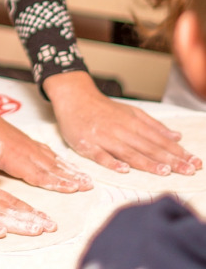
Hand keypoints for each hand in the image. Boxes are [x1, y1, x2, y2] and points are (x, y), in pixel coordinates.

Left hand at [0, 117, 92, 192]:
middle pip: (50, 167)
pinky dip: (59, 159)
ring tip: (86, 178)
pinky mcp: (26, 142)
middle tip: (89, 185)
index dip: (55, 182)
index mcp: (12, 156)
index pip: (37, 173)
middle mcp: (24, 150)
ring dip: (69, 170)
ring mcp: (27, 145)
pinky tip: (67, 165)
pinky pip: (47, 152)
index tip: (72, 188)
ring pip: (52, 160)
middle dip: (70, 178)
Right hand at [44, 70, 202, 174]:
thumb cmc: (103, 108)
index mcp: (133, 123)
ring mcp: (104, 138)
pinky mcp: (87, 144)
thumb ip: (153, 125)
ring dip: (146, 162)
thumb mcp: (131, 112)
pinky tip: (123, 170)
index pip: (159, 140)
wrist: (74, 97)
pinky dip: (112, 162)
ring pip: (128, 152)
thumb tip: (176, 136)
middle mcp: (121, 130)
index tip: (194, 162)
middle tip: (188, 170)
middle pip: (148, 147)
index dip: (177, 152)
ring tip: (164, 172)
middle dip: (169, 160)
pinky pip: (100, 155)